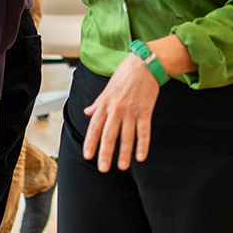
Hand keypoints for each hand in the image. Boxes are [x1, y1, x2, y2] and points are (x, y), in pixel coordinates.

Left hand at [82, 53, 159, 172]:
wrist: (144, 64)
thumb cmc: (125, 75)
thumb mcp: (107, 88)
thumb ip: (98, 103)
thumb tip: (87, 112)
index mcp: (105, 104)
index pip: (95, 126)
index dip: (91, 142)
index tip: (88, 155)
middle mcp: (117, 109)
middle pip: (110, 134)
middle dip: (106, 152)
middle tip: (103, 168)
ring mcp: (131, 111)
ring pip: (127, 136)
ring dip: (124, 153)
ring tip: (122, 166)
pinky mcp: (145, 111)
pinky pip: (144, 131)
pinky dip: (143, 144)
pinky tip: (141, 156)